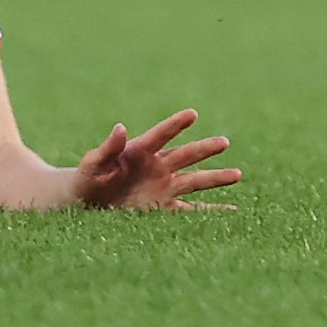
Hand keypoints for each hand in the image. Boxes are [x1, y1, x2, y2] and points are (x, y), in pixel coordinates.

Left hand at [68, 109, 240, 209]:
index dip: (175, 125)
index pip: (162, 135)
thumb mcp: (93, 163)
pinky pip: (190, 209)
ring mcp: (164, 186)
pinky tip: (231, 212)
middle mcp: (158, 165)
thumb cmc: (88, 177)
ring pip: (195, 180)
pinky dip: (210, 211)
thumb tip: (120, 127)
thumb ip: (107, 147)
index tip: (192, 114)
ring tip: (238, 175)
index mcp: (141, 150)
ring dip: (215, 177)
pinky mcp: (164, 206)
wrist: (88, 200)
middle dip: (204, 149)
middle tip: (224, 142)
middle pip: (186, 155)